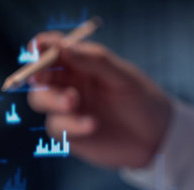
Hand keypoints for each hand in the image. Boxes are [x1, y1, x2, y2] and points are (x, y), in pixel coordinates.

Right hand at [27, 32, 171, 167]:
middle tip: (44, 78)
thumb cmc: (143, 101)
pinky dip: (70, 125)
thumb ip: (95, 60)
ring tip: (74, 102)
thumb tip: (63, 47)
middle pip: (40, 76)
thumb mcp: (123, 77)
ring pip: (41, 101)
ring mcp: (69, 110)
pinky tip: (92, 125)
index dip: (41, 47)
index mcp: (82, 64)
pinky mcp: (71, 134)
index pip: (53, 50)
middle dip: (39, 77)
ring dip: (53, 100)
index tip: (38, 48)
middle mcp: (71, 85)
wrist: (156, 139)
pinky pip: (57, 127)